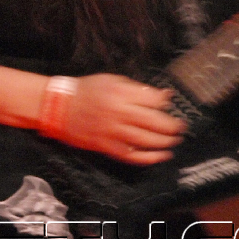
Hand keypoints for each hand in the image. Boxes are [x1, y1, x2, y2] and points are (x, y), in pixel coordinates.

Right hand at [0, 65, 184, 165]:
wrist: (57, 106)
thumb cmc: (85, 90)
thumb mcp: (111, 80)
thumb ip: (136, 89)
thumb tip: (162, 96)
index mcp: (121, 92)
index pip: (155, 100)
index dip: (166, 103)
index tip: (170, 104)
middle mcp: (119, 112)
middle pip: (156, 122)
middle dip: (173, 126)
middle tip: (181, 128)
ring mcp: (113, 131)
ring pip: (147, 140)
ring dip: (166, 143)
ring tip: (174, 142)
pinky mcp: (106, 146)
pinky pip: (132, 155)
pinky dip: (149, 158)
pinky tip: (160, 156)